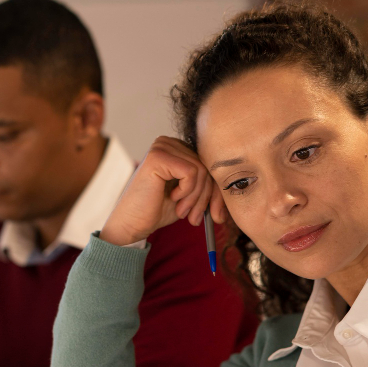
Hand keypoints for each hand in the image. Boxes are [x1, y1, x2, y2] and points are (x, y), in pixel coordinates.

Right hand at [99, 136, 227, 245]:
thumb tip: (235, 187)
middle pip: (208, 165)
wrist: (132, 224)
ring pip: (202, 170)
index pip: (209, 163)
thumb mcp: (190, 196)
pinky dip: (187, 192)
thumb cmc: (157, 210)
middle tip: (197, 219)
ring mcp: (161, 146)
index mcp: (176, 148)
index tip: (216, 215)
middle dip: (208, 197)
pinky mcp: (158, 156)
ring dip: (197, 197)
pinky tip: (173, 199)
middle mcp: (168, 142)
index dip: (216, 191)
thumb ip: (208, 186)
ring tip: (184, 212)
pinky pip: (191, 172)